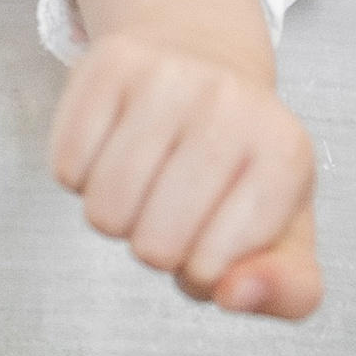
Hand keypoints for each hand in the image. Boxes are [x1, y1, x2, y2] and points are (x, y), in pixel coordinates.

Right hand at [51, 33, 322, 318]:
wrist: (204, 62)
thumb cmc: (240, 163)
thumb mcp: (285, 234)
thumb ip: (288, 290)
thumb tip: (235, 293)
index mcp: (285, 155)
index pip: (210, 270)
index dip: (203, 266)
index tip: (219, 225)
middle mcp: (232, 104)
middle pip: (152, 247)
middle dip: (157, 244)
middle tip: (179, 202)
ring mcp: (169, 76)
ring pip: (103, 211)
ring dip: (118, 212)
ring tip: (150, 174)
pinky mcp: (111, 62)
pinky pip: (68, 167)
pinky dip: (84, 174)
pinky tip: (118, 144)